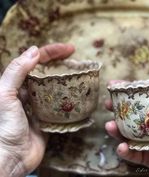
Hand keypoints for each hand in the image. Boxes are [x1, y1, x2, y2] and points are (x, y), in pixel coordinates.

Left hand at [0, 44, 74, 176]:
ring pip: (57, 87)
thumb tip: (34, 50)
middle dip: (63, 63)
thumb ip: (17, 72)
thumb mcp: (5, 95)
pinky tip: (80, 96)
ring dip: (68, 80)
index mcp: (18, 83)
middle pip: (48, 72)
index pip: (36, 61)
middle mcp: (30, 92)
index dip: (52, 52)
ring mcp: (41, 105)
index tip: (69, 49)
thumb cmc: (3, 126)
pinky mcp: (49, 118)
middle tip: (78, 60)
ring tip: (82, 75)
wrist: (10, 157)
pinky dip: (70, 99)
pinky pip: (62, 105)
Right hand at [105, 58, 148, 176]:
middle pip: (131, 116)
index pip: (143, 99)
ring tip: (110, 126)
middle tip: (107, 104)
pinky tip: (122, 147)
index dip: (128, 92)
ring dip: (116, 130)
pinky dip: (125, 151)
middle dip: (116, 110)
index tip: (114, 85)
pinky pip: (133, 155)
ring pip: (128, 135)